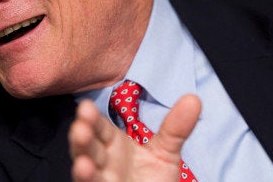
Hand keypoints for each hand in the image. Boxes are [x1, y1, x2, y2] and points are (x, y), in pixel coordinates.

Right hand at [68, 95, 201, 181]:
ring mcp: (103, 181)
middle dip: (82, 138)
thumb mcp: (166, 152)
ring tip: (83, 164)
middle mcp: (103, 163)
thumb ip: (176, 128)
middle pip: (88, 148)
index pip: (99, 128)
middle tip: (80, 127)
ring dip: (82, 169)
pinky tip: (87, 174)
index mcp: (113, 145)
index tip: (86, 107)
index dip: (92, 119)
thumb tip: (193, 99)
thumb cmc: (152, 179)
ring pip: (87, 174)